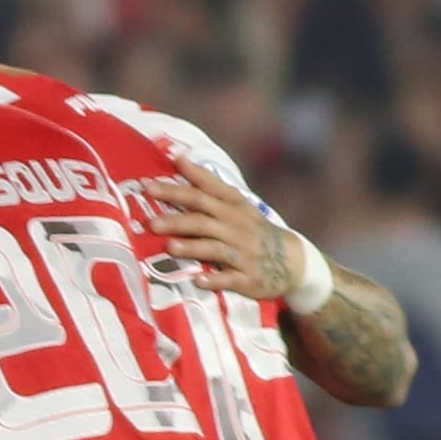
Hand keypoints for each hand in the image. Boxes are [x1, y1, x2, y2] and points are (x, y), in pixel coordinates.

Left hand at [149, 163, 298, 305]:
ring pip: (215, 248)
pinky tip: (199, 280)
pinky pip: (230, 279)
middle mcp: (237, 228)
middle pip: (204, 221)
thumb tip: (179, 159)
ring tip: (170, 246)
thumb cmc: (252, 228)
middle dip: (177, 220)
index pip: (203, 194)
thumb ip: (208, 184)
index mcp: (233, 208)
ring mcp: (244, 254)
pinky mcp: (248, 278)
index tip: (149, 185)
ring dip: (193, 248)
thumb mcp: (237, 204)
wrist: (292, 260)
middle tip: (150, 222)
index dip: (177, 189)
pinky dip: (215, 279)